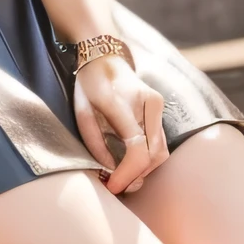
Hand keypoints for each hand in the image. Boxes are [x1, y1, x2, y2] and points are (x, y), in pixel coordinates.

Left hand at [72, 55, 167, 196]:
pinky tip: (131, 161)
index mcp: (122, 102)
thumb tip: (110, 172)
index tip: (112, 186)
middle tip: (115, 184)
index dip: (127, 174)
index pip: (136, 148)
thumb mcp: (82, 113)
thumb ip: (96, 144)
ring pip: (161, 152)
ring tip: (123, 174)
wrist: (104, 58)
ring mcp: (157, 104)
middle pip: (153, 154)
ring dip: (144, 169)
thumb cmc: (90, 86)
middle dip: (135, 176)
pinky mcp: (160, 108)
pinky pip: (160, 143)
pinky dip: (148, 158)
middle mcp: (147, 102)